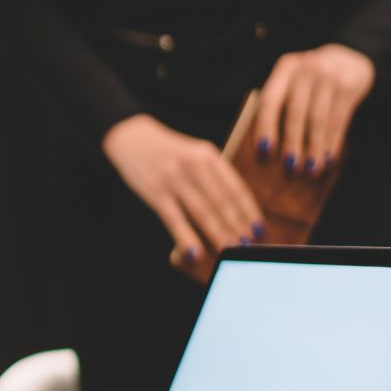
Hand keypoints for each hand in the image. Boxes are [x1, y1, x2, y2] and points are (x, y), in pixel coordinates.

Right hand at [103, 114, 264, 269]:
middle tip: (248, 246)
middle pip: (222, 202)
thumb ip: (213, 175)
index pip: (235, 187)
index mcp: (207, 155)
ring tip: (230, 251)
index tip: (259, 229)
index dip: (249, 211)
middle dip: (237, 227)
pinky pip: (174, 219)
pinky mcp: (155, 192)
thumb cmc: (167, 152)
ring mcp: (174, 178)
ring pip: (202, 212)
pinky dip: (186, 237)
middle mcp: (193, 165)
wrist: (130, 137)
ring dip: (219, 234)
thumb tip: (235, 211)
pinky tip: (195, 252)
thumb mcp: (194, 154)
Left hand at [252, 44, 374, 178]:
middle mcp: (307, 69)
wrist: (350, 58)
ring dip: (314, 148)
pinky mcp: (349, 87)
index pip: (270, 99)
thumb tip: (269, 149)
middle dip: (292, 142)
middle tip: (290, 168)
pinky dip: (332, 142)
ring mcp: (330, 76)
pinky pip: (339, 121)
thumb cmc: (311, 80)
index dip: (266, 127)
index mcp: (285, 68)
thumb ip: (282, 103)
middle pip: (296, 111)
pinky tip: (328, 159)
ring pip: (319, 119)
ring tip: (310, 170)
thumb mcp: (294, 81)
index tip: (264, 151)